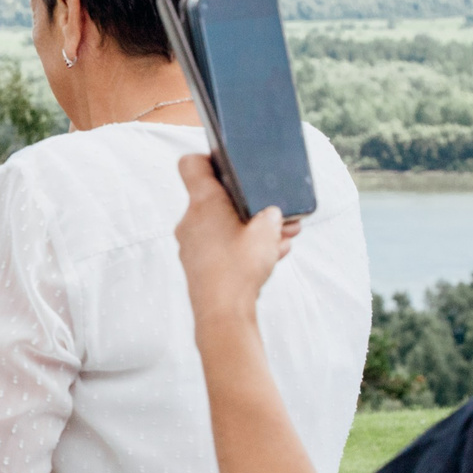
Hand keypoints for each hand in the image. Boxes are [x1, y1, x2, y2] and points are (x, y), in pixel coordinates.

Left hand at [175, 155, 300, 331]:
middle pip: (218, 198)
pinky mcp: (197, 263)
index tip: (231, 165)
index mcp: (203, 203)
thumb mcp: (267, 232)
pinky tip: (272, 255)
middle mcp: (190, 220)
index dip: (210, 158)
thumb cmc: (241, 268)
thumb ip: (271, 215)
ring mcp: (191, 243)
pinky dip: (244, 246)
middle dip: (250, 203)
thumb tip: (271, 214)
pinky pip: (222, 245)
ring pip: (225, 224)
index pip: (192, 164)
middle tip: (278, 214)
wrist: (223, 314)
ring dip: (252, 227)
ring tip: (282, 238)